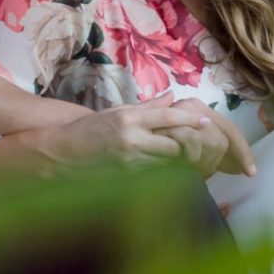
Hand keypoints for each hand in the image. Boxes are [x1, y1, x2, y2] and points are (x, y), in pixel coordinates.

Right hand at [50, 96, 255, 178]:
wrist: (68, 153)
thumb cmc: (93, 128)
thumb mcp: (119, 111)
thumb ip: (148, 107)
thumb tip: (172, 97)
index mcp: (130, 118)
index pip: (168, 117)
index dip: (190, 119)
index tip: (206, 120)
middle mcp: (133, 139)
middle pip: (174, 142)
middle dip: (188, 142)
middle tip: (199, 140)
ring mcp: (132, 160)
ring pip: (168, 159)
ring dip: (180, 156)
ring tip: (188, 152)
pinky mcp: (131, 176)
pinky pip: (157, 171)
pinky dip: (167, 167)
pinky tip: (170, 164)